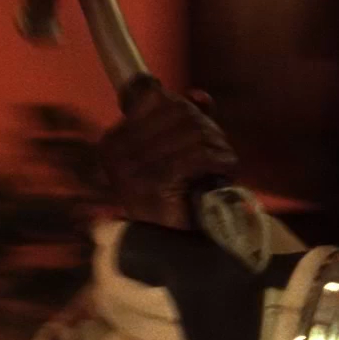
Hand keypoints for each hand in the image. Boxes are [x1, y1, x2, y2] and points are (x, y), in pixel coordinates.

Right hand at [98, 81, 237, 229]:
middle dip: (204, 126)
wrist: (172, 243)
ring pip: (189, 133)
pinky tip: (225, 166)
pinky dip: (217, 159)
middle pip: (174, 113)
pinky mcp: (154, 183)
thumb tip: (199, 95)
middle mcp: (115, 153)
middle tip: (219, 144)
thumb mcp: (173, 150)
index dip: (184, 107)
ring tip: (223, 157)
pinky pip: (195, 157)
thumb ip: (182, 119)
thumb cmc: (172, 194)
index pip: (151, 98)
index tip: (201, 124)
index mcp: (113, 141)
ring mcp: (131, 169)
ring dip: (215, 143)